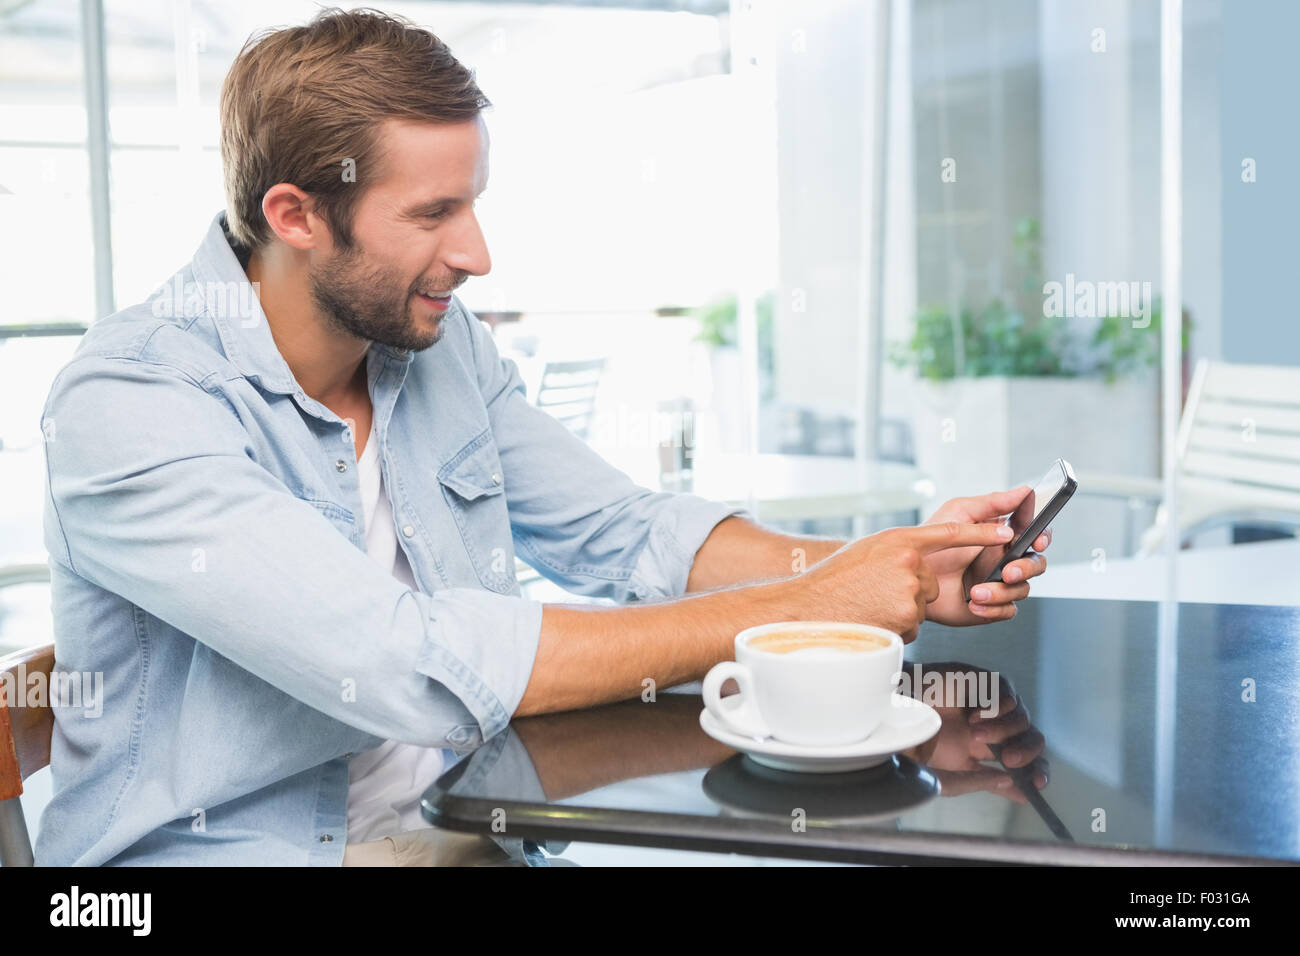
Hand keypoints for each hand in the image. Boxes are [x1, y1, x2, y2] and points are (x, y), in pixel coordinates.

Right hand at [791, 521, 1015, 641]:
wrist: (809, 606)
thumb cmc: (832, 581)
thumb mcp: (867, 552)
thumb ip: (898, 551)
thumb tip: (918, 561)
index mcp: (900, 540)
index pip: (951, 532)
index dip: (982, 532)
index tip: (1008, 532)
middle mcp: (909, 561)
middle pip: (930, 583)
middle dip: (911, 593)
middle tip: (876, 594)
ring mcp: (909, 589)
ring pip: (921, 607)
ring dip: (900, 612)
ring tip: (869, 607)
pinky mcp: (908, 616)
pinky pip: (912, 627)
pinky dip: (895, 628)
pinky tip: (871, 619)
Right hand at [903, 663, 1049, 802]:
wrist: (888, 713)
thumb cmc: (911, 747)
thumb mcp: (945, 777)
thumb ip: (980, 783)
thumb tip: (1016, 786)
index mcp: (984, 753)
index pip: (1024, 763)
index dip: (1036, 771)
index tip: (1036, 784)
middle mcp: (992, 729)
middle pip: (1032, 739)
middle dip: (1028, 753)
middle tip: (1009, 760)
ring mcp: (989, 705)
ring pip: (1022, 719)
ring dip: (1003, 731)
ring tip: (975, 734)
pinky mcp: (982, 682)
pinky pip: (1008, 693)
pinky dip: (998, 707)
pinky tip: (975, 715)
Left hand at [920, 487, 1051, 626]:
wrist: (910, 574)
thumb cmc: (930, 541)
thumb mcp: (960, 513)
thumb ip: (993, 503)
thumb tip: (1024, 491)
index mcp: (1001, 535)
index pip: (1034, 534)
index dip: (1042, 536)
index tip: (1037, 540)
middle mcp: (1004, 559)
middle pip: (1036, 564)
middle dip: (1027, 568)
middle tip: (1008, 571)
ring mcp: (998, 583)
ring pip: (1022, 589)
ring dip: (1002, 591)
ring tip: (976, 591)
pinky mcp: (990, 605)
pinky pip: (1008, 611)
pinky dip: (994, 608)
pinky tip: (975, 603)